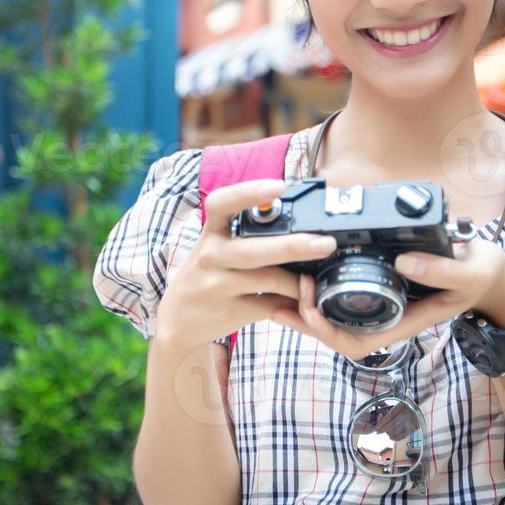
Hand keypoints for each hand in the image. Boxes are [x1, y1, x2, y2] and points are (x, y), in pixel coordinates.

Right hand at [153, 179, 338, 349]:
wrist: (178, 318)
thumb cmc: (210, 272)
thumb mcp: (217, 246)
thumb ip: (248, 234)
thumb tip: (302, 221)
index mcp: (211, 231)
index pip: (222, 204)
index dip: (248, 192)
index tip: (279, 186)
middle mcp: (212, 256)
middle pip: (254, 250)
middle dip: (293, 246)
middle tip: (326, 243)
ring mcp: (218, 286)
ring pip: (267, 281)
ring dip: (298, 282)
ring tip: (317, 280)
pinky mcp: (229, 312)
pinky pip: (270, 307)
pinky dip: (293, 305)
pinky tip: (306, 304)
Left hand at [269, 238, 504, 362]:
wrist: (489, 275)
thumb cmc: (480, 276)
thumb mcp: (468, 272)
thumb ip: (440, 270)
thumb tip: (402, 261)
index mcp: (403, 321)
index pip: (354, 342)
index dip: (325, 330)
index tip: (308, 304)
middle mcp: (387, 318)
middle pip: (334, 335)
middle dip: (305, 319)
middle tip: (283, 291)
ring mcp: (382, 307)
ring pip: (334, 320)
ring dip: (306, 308)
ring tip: (281, 286)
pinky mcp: (379, 290)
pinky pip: (342, 300)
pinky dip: (319, 293)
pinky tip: (302, 276)